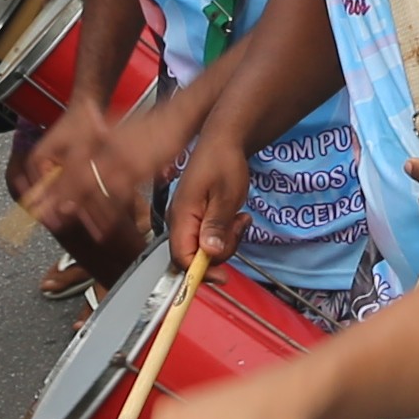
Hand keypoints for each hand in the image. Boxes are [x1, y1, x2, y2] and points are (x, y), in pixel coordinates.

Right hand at [161, 111, 248, 267]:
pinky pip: (208, 237)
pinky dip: (225, 233)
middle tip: (239, 227)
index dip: (201, 272)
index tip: (223, 276)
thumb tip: (210, 253)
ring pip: (204, 249)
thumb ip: (216, 225)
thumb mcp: (226, 196)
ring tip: (240, 218)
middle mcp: (178, 221)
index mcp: (181, 216)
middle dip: (221, 251)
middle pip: (194, 257)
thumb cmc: (224, 162)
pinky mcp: (195, 218)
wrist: (224, 141)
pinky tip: (235, 217)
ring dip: (227, 240)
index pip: (182, 259)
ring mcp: (186, 220)